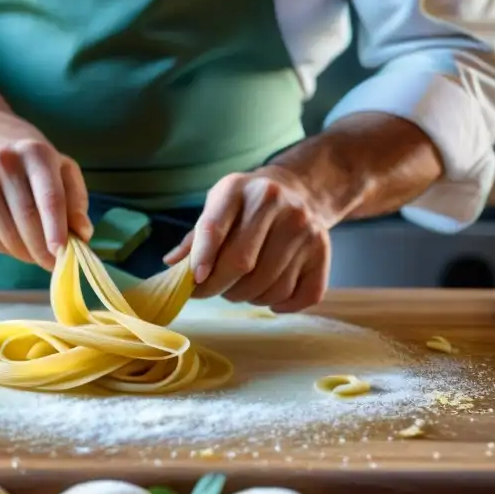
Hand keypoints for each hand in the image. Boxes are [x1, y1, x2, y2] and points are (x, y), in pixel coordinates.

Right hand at [0, 102, 92, 270]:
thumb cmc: (20, 154)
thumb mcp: (55, 162)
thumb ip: (74, 198)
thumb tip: (83, 234)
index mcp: (33, 152)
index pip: (49, 198)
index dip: (57, 230)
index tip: (64, 254)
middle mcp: (0, 167)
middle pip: (28, 225)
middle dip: (45, 253)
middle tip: (56, 264)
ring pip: (9, 241)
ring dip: (27, 253)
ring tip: (34, 247)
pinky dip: (6, 246)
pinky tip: (7, 229)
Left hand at [163, 166, 333, 312]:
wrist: (299, 191)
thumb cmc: (245, 207)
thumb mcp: (216, 208)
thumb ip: (194, 239)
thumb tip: (171, 267)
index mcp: (239, 188)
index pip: (214, 226)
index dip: (202, 258)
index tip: (195, 280)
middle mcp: (276, 203)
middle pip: (241, 264)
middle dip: (218, 287)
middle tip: (210, 290)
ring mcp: (304, 227)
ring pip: (268, 286)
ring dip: (246, 297)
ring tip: (240, 287)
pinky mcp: (323, 250)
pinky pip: (299, 296)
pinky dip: (280, 305)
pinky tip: (269, 295)